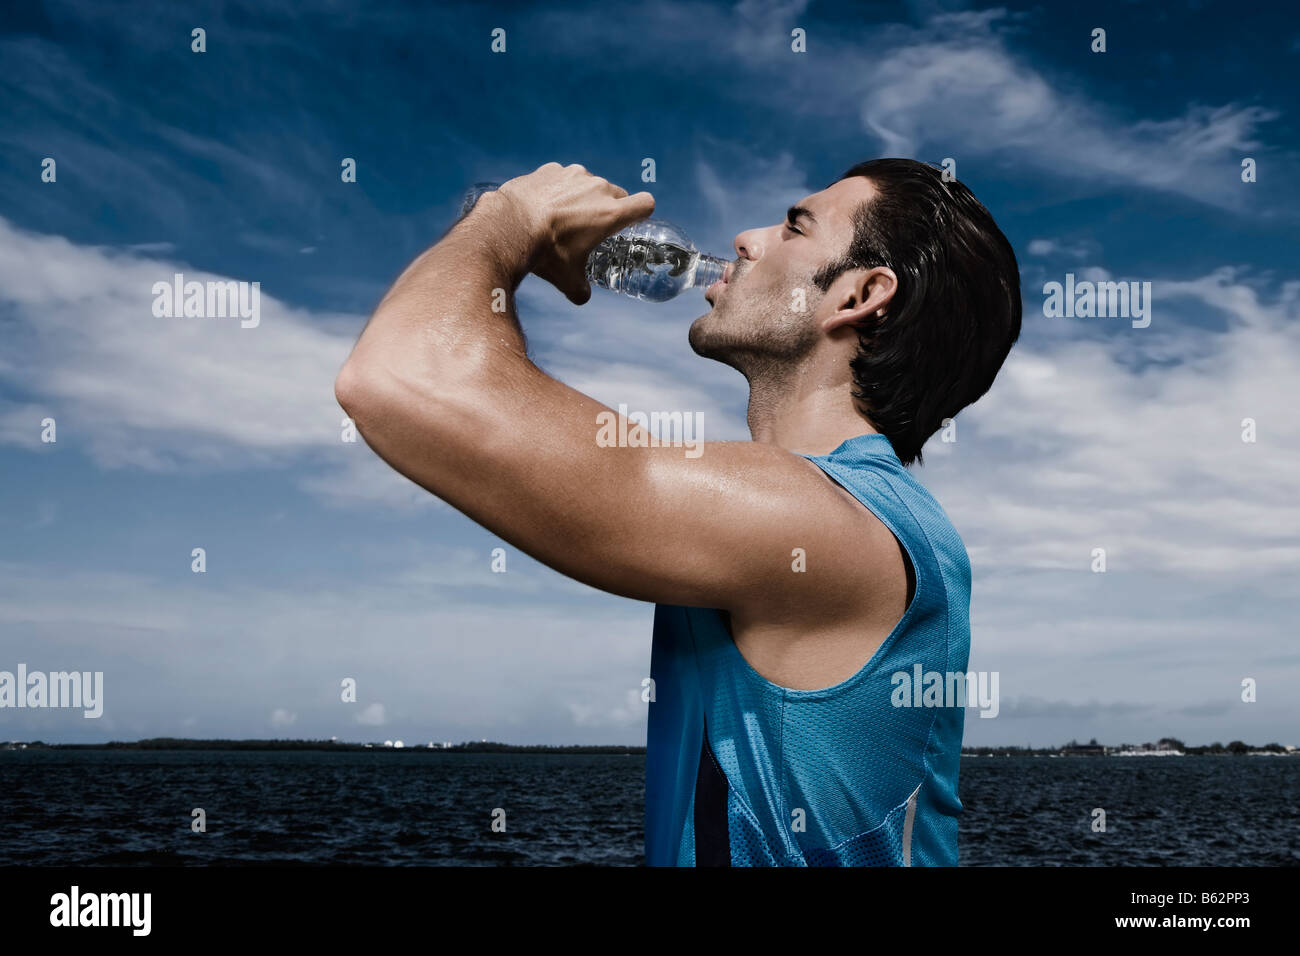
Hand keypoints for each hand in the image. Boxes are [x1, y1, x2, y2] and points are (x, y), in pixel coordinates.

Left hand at [495, 163, 654, 304]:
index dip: (641, 213)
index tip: (630, 223)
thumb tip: (582, 297)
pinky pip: (562, 177)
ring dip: (582, 196)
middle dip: (609, 208)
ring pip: (588, 183)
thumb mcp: (566, 278)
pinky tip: (542, 205)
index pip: (645, 203)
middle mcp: (597, 188)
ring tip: (562, 216)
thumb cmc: (545, 252)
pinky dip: (557, 189)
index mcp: (610, 213)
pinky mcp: (551, 169)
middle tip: (592, 226)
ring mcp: (573, 174)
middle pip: (617, 193)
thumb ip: (581, 289)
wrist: (508, 227)